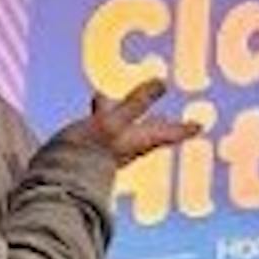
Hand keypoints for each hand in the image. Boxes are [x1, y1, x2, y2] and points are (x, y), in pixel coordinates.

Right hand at [56, 78, 198, 168]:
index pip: (168, 132)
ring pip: (126, 124)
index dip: (184, 128)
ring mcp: (108, 144)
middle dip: (163, 124)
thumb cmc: (89, 152)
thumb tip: (163, 82)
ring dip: (133, 111)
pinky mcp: (90, 142)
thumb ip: (137, 102)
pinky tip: (98, 100)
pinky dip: (105, 108)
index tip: (200, 126)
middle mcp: (127, 143)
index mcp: (139, 140)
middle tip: (180, 123)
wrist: (58, 176)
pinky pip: (103, 121)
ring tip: (139, 99)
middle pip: (151, 130)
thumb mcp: (114, 121)